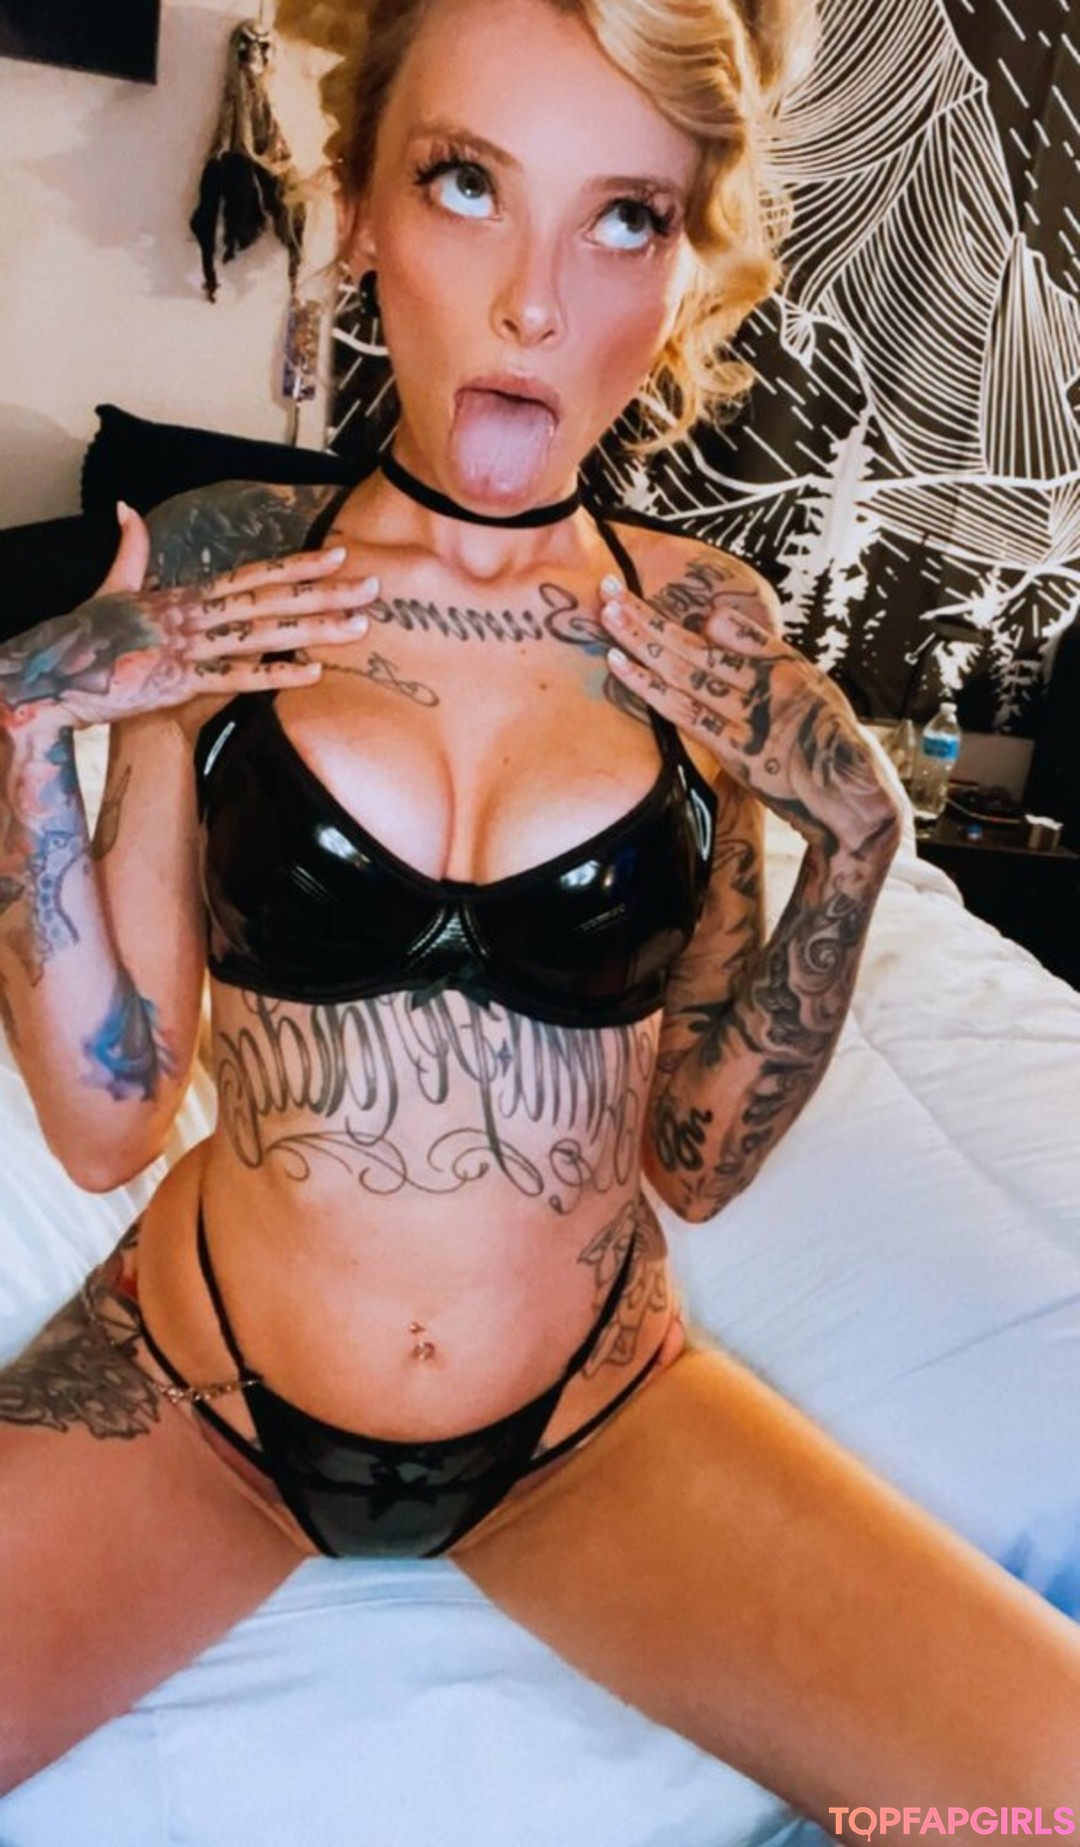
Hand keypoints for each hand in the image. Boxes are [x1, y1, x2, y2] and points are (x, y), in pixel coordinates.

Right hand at [0, 503, 378, 730]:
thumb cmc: (90, 639)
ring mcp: (189, 648)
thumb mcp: (112, 589)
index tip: (340, 553)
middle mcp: (194, 615)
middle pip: (271, 600)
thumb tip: (126, 507)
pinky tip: (311, 672)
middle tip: (374, 586)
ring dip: (313, 629)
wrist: (58, 678)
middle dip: (326, 593)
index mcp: (186, 596)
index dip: (299, 564)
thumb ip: (130, 550)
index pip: (254, 575)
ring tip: (359, 626)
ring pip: (264, 634)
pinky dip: (273, 675)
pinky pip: (235, 678)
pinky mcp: (179, 682)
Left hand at [599, 573, 900, 860]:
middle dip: (649, 619)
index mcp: (783, 667)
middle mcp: (767, 685)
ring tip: (609, 616)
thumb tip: (711, 622)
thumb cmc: (824, 748)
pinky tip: (622, 665)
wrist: (851, 798)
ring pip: (686, 673)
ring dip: (644, 643)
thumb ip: (759, 655)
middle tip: (608, 591)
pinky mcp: (740, 752)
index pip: (719, 635)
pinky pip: (687, 714)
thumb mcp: (804, 692)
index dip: (675, 619)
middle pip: (695, 647)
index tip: (637, 599)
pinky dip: (651, 687)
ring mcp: (753, 717)